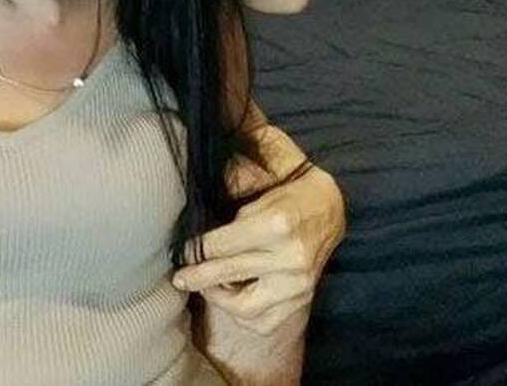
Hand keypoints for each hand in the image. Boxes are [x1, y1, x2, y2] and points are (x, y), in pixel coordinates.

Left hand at [173, 162, 345, 335]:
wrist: (328, 207)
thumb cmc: (287, 191)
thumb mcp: (258, 184)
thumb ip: (227, 203)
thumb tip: (192, 220)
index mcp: (276, 224)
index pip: (221, 245)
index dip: (195, 249)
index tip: (182, 250)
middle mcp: (289, 259)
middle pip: (228, 274)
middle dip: (197, 276)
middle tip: (179, 277)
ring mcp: (298, 285)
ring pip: (245, 307)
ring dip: (218, 299)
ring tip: (205, 286)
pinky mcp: (302, 300)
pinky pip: (264, 322)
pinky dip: (243, 315)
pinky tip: (232, 297)